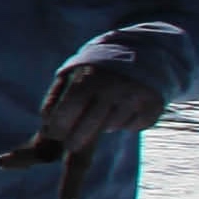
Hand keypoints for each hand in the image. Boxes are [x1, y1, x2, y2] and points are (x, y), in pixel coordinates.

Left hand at [18, 60, 163, 167]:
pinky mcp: (154, 106)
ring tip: (101, 114)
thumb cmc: (97, 70)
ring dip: (103, 127)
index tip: (53, 134)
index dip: (59, 125)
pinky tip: (124, 111)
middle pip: (92, 124)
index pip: (71, 107)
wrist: (142, 53)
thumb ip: (55, 97)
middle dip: (76, 139)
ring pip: (113, 125)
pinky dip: (125, 124)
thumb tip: (44, 122)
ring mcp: (137, 96)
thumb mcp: (73, 74)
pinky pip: (133, 126)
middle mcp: (115, 86)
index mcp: (91, 77)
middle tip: (70, 145)